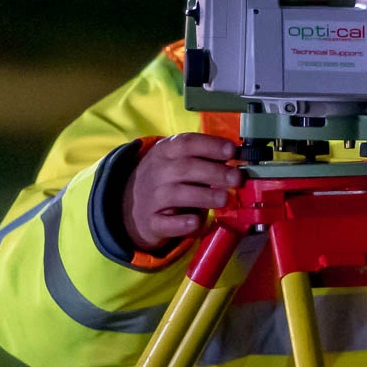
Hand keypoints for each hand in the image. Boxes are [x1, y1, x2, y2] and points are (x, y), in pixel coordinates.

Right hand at [122, 133, 239, 250]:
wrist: (130, 204)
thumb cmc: (167, 178)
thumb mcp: (179, 160)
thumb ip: (204, 158)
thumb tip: (236, 156)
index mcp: (165, 151)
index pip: (186, 143)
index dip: (211, 145)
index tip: (232, 151)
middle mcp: (157, 172)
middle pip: (185, 168)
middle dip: (214, 172)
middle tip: (236, 178)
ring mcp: (152, 197)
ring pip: (177, 194)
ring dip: (204, 196)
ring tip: (225, 199)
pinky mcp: (151, 222)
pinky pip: (164, 223)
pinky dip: (181, 223)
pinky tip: (196, 222)